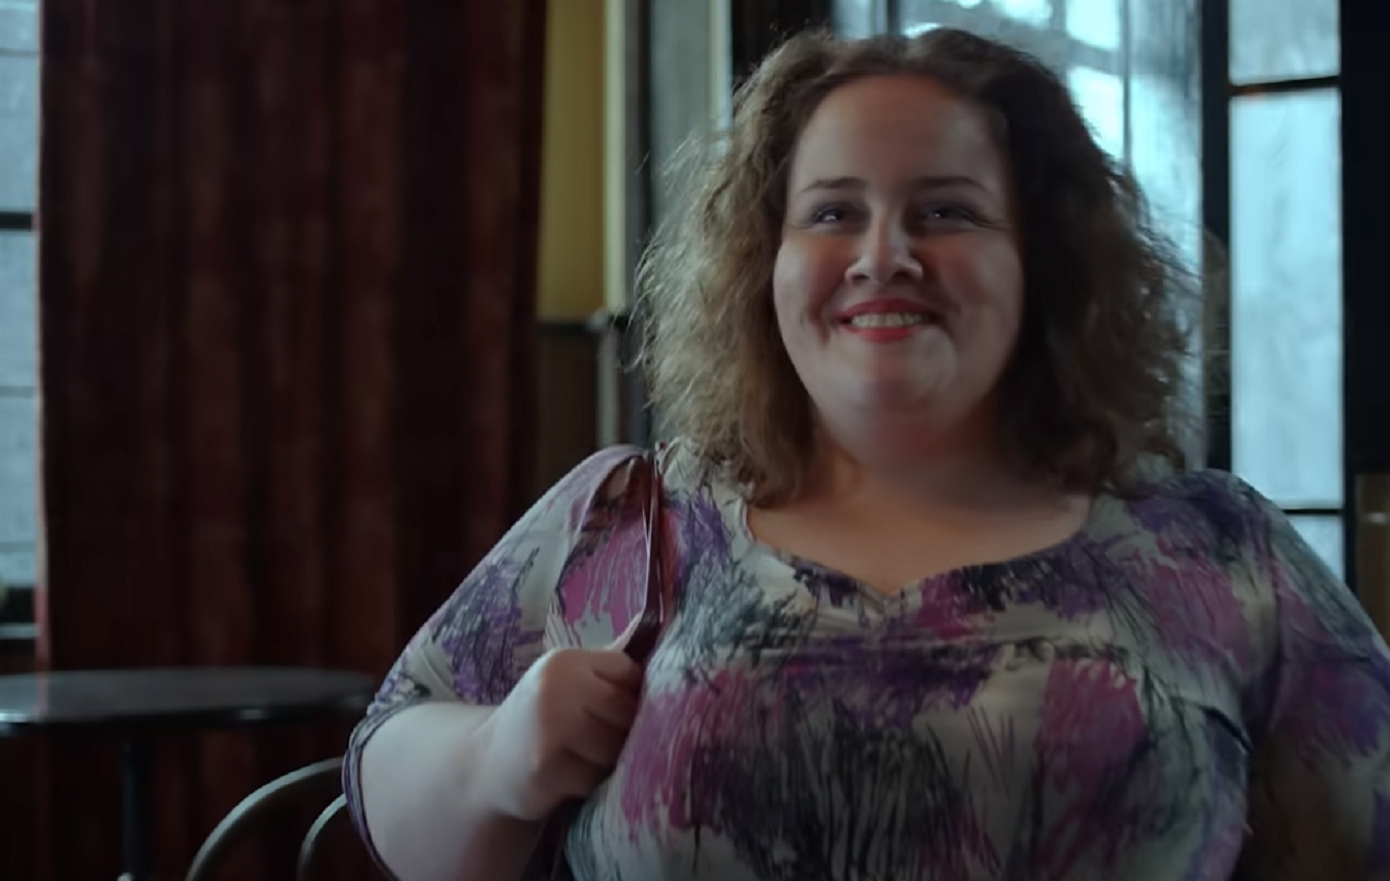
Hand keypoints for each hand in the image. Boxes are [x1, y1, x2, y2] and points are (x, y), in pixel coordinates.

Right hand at [472, 634, 644, 821]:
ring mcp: (549, 729)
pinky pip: (594, 778)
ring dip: (606, 760)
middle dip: (622, 731)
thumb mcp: (566, 682)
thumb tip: (659, 635)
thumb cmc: (541, 719)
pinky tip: (567, 775)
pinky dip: (587, 782)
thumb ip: (607, 668)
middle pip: (627, 712)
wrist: (486, 763)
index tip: (616, 710)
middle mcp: (555, 689)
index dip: (632, 695)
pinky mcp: (546, 769)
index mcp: (565, 661)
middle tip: (597, 739)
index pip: (630, 673)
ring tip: (581, 756)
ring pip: (615, 747)